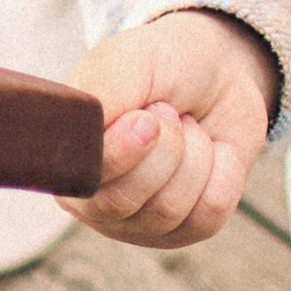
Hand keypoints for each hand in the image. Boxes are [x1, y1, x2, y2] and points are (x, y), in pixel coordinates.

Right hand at [62, 10, 277, 249]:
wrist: (221, 68)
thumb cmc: (164, 64)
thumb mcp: (129, 61)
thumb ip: (102, 94)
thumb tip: (90, 137)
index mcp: (68, 160)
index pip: (85, 179)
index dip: (121, 151)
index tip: (146, 116)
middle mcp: (96, 201)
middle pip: (124, 201)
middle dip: (163, 147)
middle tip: (167, 113)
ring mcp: (142, 222)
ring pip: (169, 209)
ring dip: (193, 154)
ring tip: (186, 128)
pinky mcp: (187, 230)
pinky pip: (209, 213)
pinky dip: (222, 169)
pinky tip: (211, 150)